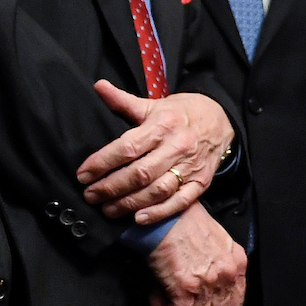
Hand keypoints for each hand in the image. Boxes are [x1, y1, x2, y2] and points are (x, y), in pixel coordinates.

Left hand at [79, 84, 235, 224]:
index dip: (102, 163)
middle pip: (140, 173)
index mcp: (162, 125)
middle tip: (91, 196)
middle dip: (111, 188)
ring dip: (129, 203)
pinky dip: (158, 213)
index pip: (127, 148)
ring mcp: (191, 167)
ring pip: (157, 191)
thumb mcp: (153, 104)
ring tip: (108, 209)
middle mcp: (177, 147)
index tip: (83, 175)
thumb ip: (123, 101)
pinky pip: (179, 202)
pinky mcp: (201, 183)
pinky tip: (138, 218)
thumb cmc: (181, 113)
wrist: (222, 121)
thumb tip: (98, 86)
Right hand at [146, 204, 246, 305]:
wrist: (168, 214)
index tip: (203, 302)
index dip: (217, 305)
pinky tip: (158, 297)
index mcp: (237, 263)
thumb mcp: (219, 239)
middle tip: (184, 302)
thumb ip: (222, 261)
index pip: (235, 300)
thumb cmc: (187, 221)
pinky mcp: (185, 289)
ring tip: (168, 297)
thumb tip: (209, 277)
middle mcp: (226, 275)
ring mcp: (207, 283)